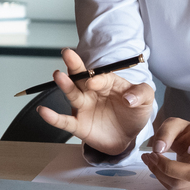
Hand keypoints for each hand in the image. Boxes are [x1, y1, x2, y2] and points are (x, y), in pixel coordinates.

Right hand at [34, 48, 155, 155]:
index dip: (97, 78)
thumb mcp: (146, 101)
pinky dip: (53, 117)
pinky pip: (64, 121)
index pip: (101, 77)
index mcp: (108, 83)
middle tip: (67, 53)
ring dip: (65, 85)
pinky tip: (43, 112)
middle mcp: (92, 92)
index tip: (94, 81)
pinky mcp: (79, 126)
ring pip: (72, 94)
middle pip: (81, 77)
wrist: (128, 137)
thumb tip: (129, 98)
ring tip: (58, 75)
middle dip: (74, 65)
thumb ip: (142, 94)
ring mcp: (84, 108)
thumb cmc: (134, 113)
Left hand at [141, 117, 189, 189]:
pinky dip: (160, 177)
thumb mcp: (176, 124)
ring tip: (149, 158)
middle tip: (153, 154)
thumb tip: (158, 148)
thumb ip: (166, 132)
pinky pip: (175, 188)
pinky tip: (154, 165)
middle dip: (167, 166)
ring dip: (159, 172)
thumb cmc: (189, 134)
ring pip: (180, 184)